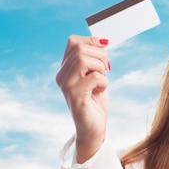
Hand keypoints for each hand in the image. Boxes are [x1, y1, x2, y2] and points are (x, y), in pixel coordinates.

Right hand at [56, 36, 110, 162]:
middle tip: (106, 70)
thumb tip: (103, 40)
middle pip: (80, 49)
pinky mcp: (75, 96)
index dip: (92, 42)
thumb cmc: (95, 102)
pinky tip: (100, 91)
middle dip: (100, 56)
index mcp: (65, 69)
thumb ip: (96, 60)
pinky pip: (94, 77)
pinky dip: (104, 82)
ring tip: (102, 82)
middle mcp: (61, 75)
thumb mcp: (97, 75)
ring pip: (84, 60)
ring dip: (101, 69)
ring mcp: (66, 85)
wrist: (93, 128)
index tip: (105, 51)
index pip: (73, 42)